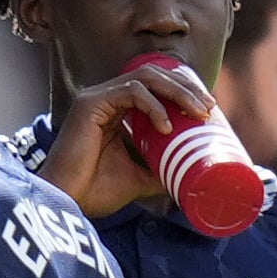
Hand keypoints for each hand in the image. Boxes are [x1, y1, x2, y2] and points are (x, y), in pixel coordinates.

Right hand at [37, 61, 220, 217]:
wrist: (68, 202)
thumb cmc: (94, 191)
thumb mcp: (138, 178)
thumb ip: (159, 170)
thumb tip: (190, 175)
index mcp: (115, 109)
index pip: (154, 85)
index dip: (182, 90)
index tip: (207, 109)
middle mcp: (105, 97)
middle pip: (154, 75)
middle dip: (185, 87)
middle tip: (208, 107)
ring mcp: (96, 97)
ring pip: (146, 77)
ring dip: (176, 91)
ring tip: (196, 112)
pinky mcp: (91, 103)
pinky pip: (131, 91)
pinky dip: (153, 105)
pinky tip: (166, 125)